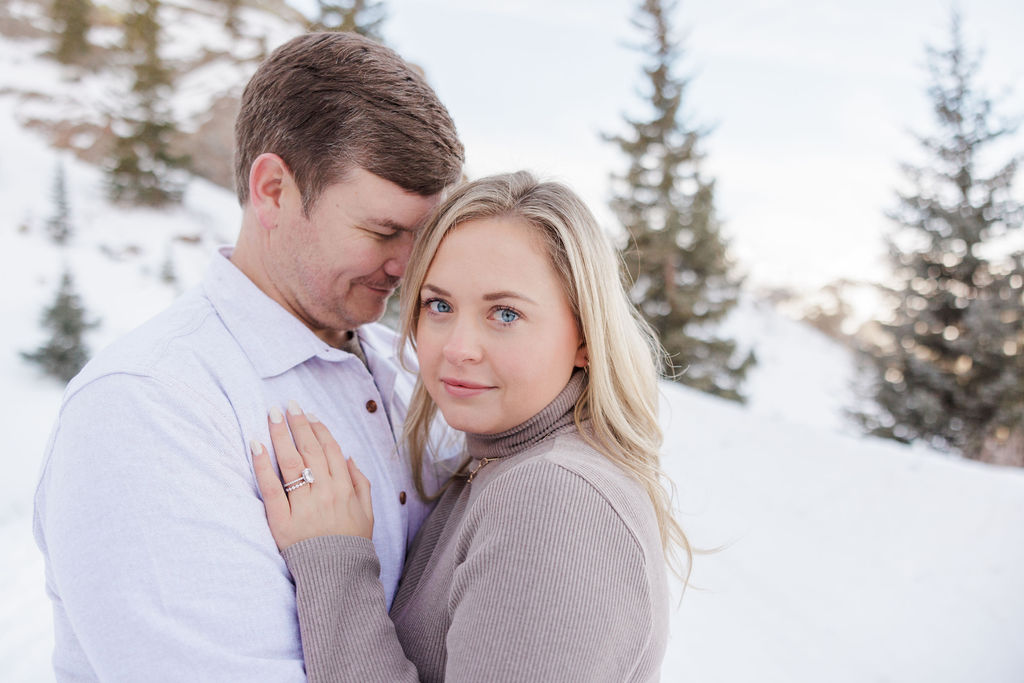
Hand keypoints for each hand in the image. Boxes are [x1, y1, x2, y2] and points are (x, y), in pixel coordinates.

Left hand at [251, 401, 373, 550]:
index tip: (308, 414)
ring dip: (280, 435)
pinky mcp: (282, 521)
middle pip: (310, 450)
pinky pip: (271, 488)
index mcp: (345, 489)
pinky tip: (256, 445)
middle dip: (298, 424)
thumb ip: (361, 483)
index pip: (331, 450)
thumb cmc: (351, 546)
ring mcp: (303, 506)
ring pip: (291, 463)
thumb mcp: (367, 514)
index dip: (319, 429)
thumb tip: (349, 457)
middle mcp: (325, 492)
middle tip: (287, 405)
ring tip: (271, 416)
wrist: (337, 579)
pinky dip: (263, 465)